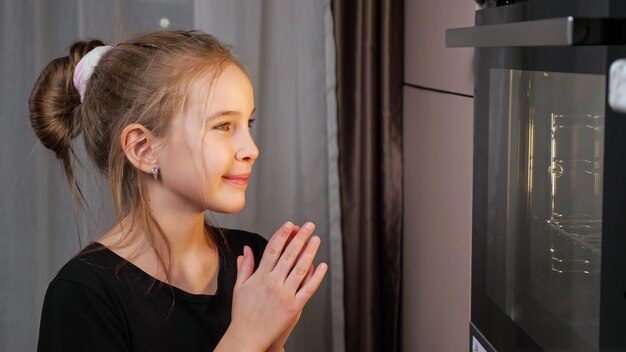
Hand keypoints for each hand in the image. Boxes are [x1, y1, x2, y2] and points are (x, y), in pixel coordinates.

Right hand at [228, 222, 327, 350]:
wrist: (247, 337)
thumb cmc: (243, 313)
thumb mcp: (240, 287)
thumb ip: (245, 266)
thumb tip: (245, 250)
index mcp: (260, 276)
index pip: (273, 249)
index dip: (282, 235)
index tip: (290, 224)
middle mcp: (273, 283)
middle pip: (289, 255)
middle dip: (300, 238)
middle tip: (309, 226)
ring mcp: (285, 294)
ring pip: (300, 268)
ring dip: (310, 252)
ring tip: (316, 239)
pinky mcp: (294, 307)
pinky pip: (308, 289)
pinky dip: (316, 276)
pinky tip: (322, 266)